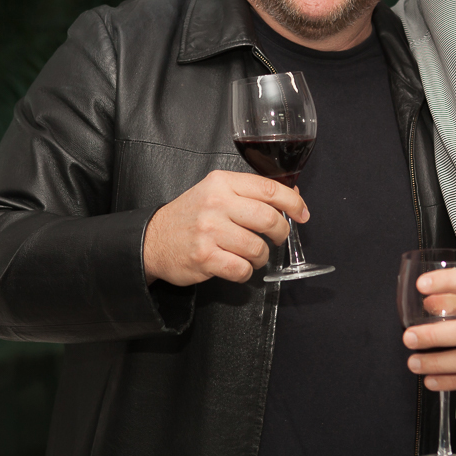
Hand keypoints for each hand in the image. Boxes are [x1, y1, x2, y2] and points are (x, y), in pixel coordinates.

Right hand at [143, 170, 308, 285]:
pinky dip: (246, 272)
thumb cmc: (191, 216)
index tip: (302, 213)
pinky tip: (237, 266)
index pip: (269, 189)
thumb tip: (293, 198)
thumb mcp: (216, 192)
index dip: (293, 203)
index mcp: (222, 183)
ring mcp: (209, 231)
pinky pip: (242, 270)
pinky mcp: (204, 257)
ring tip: (253, 255)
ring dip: (261, 257)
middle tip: (278, 238)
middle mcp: (216, 204)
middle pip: (268, 219)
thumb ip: (250, 193)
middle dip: (281, 232)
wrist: (153, 239)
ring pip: (257, 248)